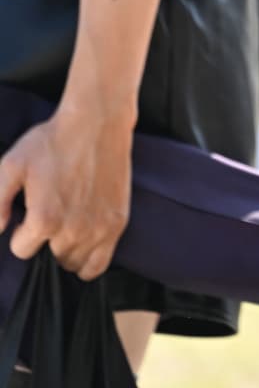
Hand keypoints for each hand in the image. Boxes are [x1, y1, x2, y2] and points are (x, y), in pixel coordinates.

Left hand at [0, 105, 132, 280]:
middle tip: (50, 213)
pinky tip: (81, 241)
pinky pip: (98, 265)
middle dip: (44, 239)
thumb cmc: (52, 142)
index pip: (22, 250)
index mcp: (45, 219)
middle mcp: (73, 230)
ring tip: (66, 223)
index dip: (21, 231)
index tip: (29, 212)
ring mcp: (98, 229)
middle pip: (49, 258)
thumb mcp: (12, 165)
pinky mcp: (117, 224)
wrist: (97, 122)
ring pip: (72, 263)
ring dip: (64, 249)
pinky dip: (87, 261)